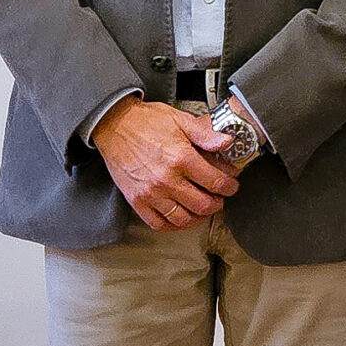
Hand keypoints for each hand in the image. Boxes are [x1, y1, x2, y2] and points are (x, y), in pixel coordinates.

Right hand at [95, 99, 238, 230]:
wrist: (114, 125)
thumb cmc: (146, 121)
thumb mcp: (180, 120)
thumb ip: (205, 134)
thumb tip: (227, 142)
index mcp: (181, 158)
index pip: (215, 182)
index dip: (229, 186)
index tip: (231, 186)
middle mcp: (167, 179)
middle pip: (202, 205)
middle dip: (217, 203)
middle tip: (220, 198)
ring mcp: (151, 193)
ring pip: (183, 219)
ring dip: (198, 217)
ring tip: (203, 209)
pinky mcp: (137, 201)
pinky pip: (159, 224)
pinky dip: (173, 225)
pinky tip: (180, 217)